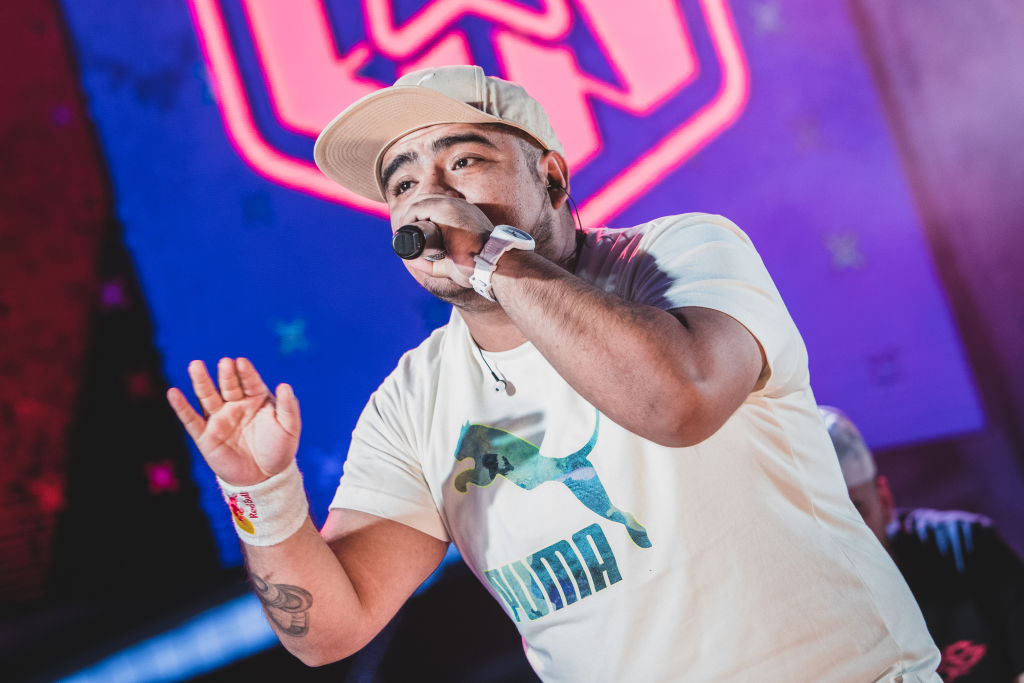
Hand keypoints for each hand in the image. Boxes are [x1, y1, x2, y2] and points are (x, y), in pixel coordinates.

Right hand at [167, 357, 300, 485]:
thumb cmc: (279, 449)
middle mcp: (235, 405)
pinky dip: (181, 407)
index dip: (245, 372)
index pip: (249, 381)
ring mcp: (219, 419)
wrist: (265, 478)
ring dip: (201, 382)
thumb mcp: (289, 428)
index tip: (241, 362)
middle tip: (224, 363)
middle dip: (226, 375)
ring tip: (196, 365)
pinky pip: (191, 420)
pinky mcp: (205, 436)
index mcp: (256, 398)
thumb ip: (288, 407)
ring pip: (207, 397)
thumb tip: (284, 386)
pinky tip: (173, 393)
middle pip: (228, 385)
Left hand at [395, 195, 493, 286]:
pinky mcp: (447, 209)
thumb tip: (411, 260)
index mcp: (465, 215)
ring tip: (404, 232)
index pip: (436, 206)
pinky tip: (405, 228)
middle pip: (426, 201)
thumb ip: (433, 263)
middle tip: (404, 233)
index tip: (411, 232)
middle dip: (411, 215)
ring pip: (420, 202)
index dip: (420, 216)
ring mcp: (454, 205)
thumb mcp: (453, 263)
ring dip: (408, 216)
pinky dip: (408, 217)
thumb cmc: (478, 267)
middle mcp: (460, 206)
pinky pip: (419, 207)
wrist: (494, 263)